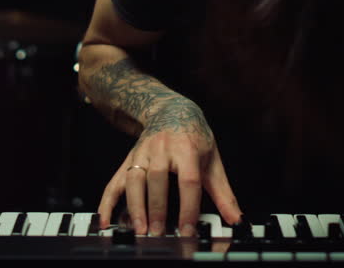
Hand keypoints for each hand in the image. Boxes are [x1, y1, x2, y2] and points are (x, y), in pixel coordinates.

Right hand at [98, 99, 241, 236]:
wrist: (171, 110)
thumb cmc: (194, 138)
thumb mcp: (213, 161)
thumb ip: (224, 193)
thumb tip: (237, 219)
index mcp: (187, 149)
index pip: (188, 180)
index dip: (188, 206)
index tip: (188, 229)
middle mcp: (162, 149)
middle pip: (157, 179)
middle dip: (157, 208)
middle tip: (159, 233)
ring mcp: (142, 154)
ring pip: (134, 179)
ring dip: (135, 206)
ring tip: (139, 230)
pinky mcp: (128, 160)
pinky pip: (114, 181)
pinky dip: (107, 202)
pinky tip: (105, 221)